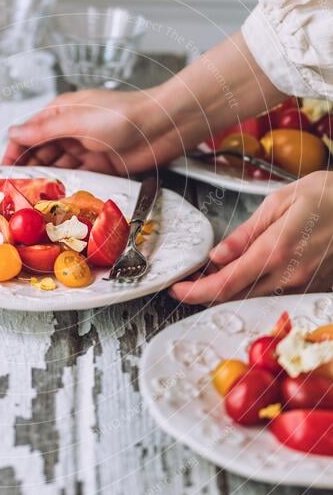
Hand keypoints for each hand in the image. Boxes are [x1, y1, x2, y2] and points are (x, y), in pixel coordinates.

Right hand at [2, 32, 285, 174]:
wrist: (164, 125)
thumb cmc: (124, 114)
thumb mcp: (77, 121)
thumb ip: (44, 130)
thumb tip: (14, 132)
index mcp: (60, 113)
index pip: (27, 135)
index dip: (12, 154)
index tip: (2, 175)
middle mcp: (69, 131)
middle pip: (40, 155)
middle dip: (27, 173)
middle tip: (16, 194)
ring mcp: (85, 148)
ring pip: (58, 168)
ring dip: (47, 182)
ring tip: (34, 201)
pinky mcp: (101, 165)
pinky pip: (78, 178)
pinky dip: (68, 187)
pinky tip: (59, 199)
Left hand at [170, 171, 332, 303]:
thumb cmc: (328, 196)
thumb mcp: (280, 201)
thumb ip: (246, 233)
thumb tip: (217, 255)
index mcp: (275, 250)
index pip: (226, 283)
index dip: (196, 292)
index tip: (177, 289)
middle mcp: (289, 275)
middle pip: (237, 297)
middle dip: (208, 292)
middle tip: (190, 281)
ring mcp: (303, 285)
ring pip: (255, 298)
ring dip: (231, 291)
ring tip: (215, 274)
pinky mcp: (313, 288)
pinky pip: (276, 294)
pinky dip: (255, 287)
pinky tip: (248, 273)